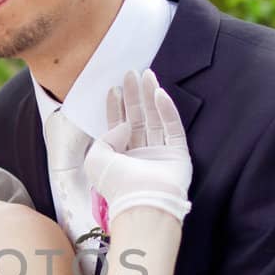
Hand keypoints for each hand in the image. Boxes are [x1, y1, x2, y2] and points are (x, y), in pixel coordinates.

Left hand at [85, 69, 191, 224]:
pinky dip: (167, 110)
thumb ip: (104, 137)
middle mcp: (140, 155)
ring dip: (151, 97)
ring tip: (147, 75)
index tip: (114, 89)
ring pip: (156, 119)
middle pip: (137, 118)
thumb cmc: (116, 184)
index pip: (117, 127)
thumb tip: (123, 126)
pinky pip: (174, 127)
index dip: (115, 107)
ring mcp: (160, 154)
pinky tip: (160, 94)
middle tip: (131, 73)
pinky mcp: (178, 154)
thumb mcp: (95, 159)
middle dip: (133, 96)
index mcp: (119, 158)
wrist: (143, 201)